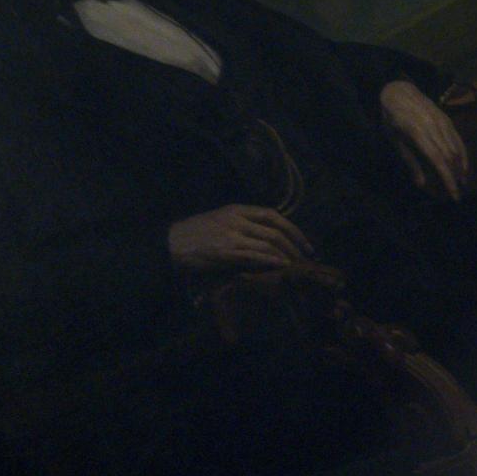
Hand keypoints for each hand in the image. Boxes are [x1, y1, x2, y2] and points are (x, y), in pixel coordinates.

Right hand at [168, 204, 313, 271]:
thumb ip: (243, 226)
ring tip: (296, 265)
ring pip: (268, 243)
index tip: (304, 241)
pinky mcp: (225, 251)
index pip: (272, 214)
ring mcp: (231, 235)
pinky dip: (271, 260)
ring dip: (286, 255)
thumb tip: (268, 240)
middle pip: (275, 229)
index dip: (292, 228)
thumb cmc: (195, 235)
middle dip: (295, 244)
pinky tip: (281, 266)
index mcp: (236, 209)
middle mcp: (236, 219)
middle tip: (306, 256)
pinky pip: (255, 255)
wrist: (170, 244)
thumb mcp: (220, 221)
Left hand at [380, 79, 469, 199]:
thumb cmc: (392, 118)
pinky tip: (463, 166)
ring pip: (457, 149)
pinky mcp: (448, 120)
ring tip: (462, 183)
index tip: (453, 195)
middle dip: (456, 178)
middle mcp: (434, 127)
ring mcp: (443, 122)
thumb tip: (422, 184)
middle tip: (457, 195)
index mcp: (418, 133)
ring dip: (461, 168)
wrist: (399, 90)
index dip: (448, 179)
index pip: (438, 161)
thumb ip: (410, 161)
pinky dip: (463, 155)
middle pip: (450, 157)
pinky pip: (459, 140)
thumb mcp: (394, 141)